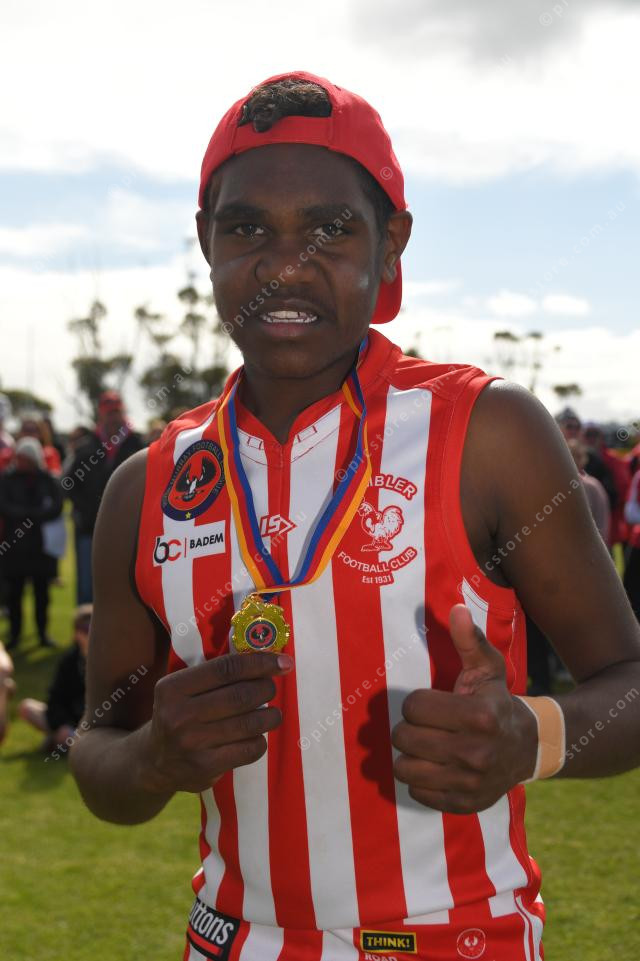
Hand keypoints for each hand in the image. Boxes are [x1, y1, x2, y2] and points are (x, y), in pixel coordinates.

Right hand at [141, 651, 292, 794]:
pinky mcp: (206, 767)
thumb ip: (214, 674)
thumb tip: (263, 657)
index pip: (225, 669)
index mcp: (173, 688)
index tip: (283, 662)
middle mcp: (180, 715)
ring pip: (249, 723)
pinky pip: (249, 749)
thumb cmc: (178, 715)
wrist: (154, 762)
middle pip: (240, 695)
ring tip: (272, 713)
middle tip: (271, 688)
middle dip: (266, 688)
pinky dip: (261, 739)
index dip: (259, 662)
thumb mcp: (182, 689)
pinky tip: (257, 735)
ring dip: (270, 716)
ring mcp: (193, 743)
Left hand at [391, 604, 536, 812]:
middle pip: (405, 738)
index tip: (429, 704)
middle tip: (424, 726)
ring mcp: (471, 783)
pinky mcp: (465, 804)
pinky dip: (420, 781)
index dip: (415, 703)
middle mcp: (476, 753)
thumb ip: (469, 640)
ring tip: (424, 746)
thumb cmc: (497, 701)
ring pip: (405, 769)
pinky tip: (434, 767)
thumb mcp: (487, 667)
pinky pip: (418, 795)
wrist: (528, 747)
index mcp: (480, 716)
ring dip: (409, 756)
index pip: (413, 708)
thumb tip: (457, 609)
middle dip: (408, 728)